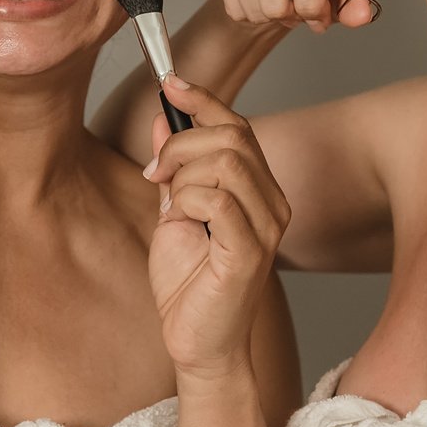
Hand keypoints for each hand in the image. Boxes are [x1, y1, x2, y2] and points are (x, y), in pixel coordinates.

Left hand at [140, 77, 291, 381]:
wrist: (196, 343)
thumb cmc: (189, 284)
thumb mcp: (172, 212)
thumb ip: (173, 168)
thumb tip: (162, 117)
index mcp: (257, 189)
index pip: (238, 126)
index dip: (203, 99)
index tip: (169, 83)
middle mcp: (271, 202)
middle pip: (231, 136)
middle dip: (180, 144)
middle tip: (155, 173)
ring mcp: (266, 226)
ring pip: (225, 163)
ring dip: (183, 176)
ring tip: (170, 206)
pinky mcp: (251, 251)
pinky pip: (218, 201)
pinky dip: (187, 203)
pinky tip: (179, 223)